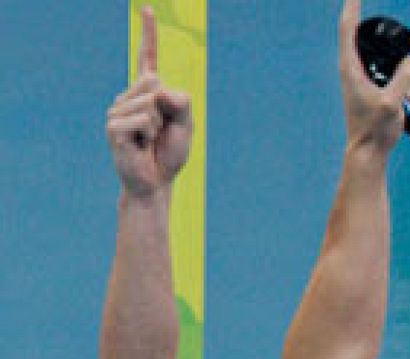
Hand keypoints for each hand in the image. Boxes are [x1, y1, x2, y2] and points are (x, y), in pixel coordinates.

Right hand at [106, 7, 192, 196]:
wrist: (156, 181)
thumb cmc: (169, 153)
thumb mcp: (186, 125)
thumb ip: (182, 102)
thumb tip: (159, 87)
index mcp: (147, 92)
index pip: (148, 58)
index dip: (148, 33)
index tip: (147, 9)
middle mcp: (128, 96)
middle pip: (156, 85)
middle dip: (169, 111)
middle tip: (160, 132)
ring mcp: (117, 110)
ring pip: (151, 104)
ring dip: (159, 126)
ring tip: (149, 140)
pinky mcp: (113, 126)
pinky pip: (143, 119)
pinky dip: (149, 133)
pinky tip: (140, 145)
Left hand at [338, 0, 409, 153]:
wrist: (369, 152)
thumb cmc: (374, 130)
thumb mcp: (392, 103)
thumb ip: (404, 79)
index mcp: (350, 68)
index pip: (348, 28)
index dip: (352, 7)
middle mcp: (355, 69)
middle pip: (379, 47)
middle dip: (400, 61)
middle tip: (406, 89)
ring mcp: (365, 79)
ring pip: (393, 63)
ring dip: (407, 77)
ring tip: (409, 99)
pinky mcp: (375, 88)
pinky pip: (398, 76)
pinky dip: (408, 85)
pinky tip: (409, 101)